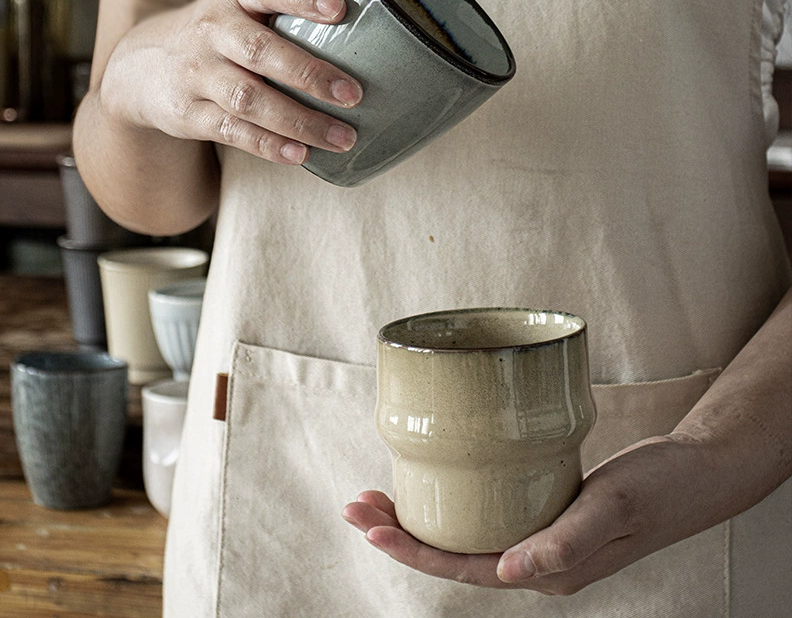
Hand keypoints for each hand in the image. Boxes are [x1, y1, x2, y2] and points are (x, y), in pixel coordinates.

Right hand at [102, 0, 362, 165]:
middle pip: (260, 51)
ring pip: (250, 99)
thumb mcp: (238, 12)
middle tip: (353, 94)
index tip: (340, 9)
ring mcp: (198, 74)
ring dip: (300, 121)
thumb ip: (284, 20)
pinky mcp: (190, 113)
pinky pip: (233, 131)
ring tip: (342, 138)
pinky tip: (301, 154)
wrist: (139, 69)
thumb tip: (368, 43)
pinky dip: (269, 145)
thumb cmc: (217, 39)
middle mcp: (212, 31)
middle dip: (309, 74)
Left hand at [343, 434, 727, 593]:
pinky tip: (437, 485)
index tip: (370, 525)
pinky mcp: (544, 512)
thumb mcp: (611, 511)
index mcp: (546, 570)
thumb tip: (508, 573)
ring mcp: (538, 537)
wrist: (691, 474)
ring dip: (420, 518)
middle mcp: (535, 559)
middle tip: (357, 504)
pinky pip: (486, 516)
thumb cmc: (656, 491)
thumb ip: (563, 543)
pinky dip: (452, 503)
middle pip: (452, 554)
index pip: (462, 568)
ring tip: (379, 496)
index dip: (412, 550)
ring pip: (464, 535)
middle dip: (400, 532)